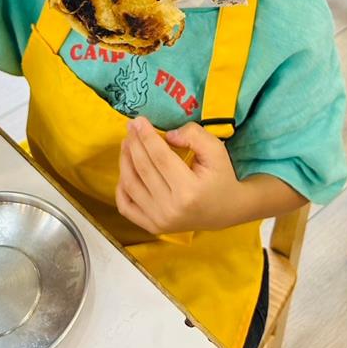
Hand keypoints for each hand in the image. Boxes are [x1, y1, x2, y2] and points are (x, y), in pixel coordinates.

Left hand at [116, 117, 244, 233]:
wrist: (225, 210)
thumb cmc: (221, 176)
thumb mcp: (216, 150)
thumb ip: (193, 135)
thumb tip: (166, 135)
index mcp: (189, 191)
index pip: (160, 157)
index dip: (147, 136)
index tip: (138, 120)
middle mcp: (171, 209)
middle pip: (143, 169)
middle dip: (134, 143)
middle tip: (131, 127)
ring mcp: (159, 221)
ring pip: (131, 185)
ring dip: (124, 160)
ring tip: (127, 143)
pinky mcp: (153, 227)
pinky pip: (126, 207)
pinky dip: (121, 188)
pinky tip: (125, 170)